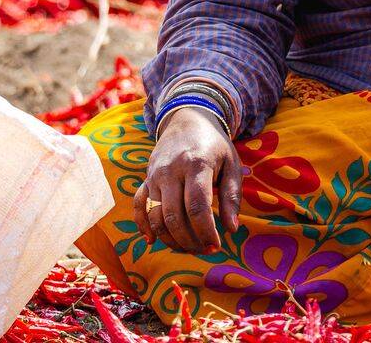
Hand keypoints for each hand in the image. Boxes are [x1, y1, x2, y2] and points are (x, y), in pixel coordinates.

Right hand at [136, 107, 241, 253]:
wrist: (187, 119)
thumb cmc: (214, 145)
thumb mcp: (231, 164)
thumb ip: (232, 196)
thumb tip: (232, 229)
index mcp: (196, 164)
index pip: (197, 206)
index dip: (205, 231)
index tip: (216, 246)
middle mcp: (171, 170)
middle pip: (173, 216)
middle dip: (188, 240)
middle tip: (203, 250)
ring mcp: (155, 175)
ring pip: (155, 215)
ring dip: (169, 238)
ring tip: (187, 247)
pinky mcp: (146, 179)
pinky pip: (138, 206)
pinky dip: (142, 226)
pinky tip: (152, 241)